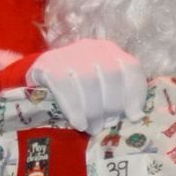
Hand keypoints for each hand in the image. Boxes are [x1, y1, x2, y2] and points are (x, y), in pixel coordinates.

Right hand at [26, 39, 146, 130]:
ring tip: (91, 128)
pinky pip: (64, 86)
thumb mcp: (101, 94)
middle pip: (110, 74)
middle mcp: (92, 47)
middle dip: (111, 105)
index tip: (132, 117)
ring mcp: (69, 52)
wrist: (38, 84)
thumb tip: (137, 116)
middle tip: (105, 125)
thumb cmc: (77, 93)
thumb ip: (120, 101)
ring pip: (89, 80)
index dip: (133, 93)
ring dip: (93, 110)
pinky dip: (74, 107)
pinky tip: (78, 123)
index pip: (130, 67)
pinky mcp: (48, 63)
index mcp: (110, 52)